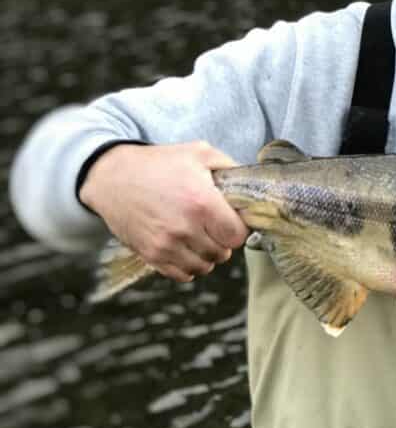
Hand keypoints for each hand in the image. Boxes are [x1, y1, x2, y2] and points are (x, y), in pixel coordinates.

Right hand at [80, 141, 249, 281]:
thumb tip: (251, 184)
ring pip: (204, 267)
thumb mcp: (199, 152)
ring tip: (200, 236)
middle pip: (223, 253)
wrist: (111, 177)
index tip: (231, 219)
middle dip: (223, 241)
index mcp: (202, 203)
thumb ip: (230, 167)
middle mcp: (185, 228)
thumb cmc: (158, 164)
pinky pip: (182, 275)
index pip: (238, 236)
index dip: (238, 228)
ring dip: (207, 255)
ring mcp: (166, 245)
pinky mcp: (150, 256)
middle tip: (214, 226)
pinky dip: (188, 265)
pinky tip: (185, 248)